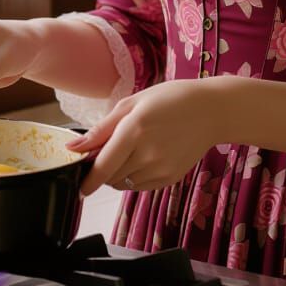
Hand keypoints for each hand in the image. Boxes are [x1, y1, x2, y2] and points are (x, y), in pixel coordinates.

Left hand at [67, 80, 219, 195]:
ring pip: (124, 183)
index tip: (80, 185)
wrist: (211, 111)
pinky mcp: (169, 178)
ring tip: (133, 149)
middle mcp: (147, 152)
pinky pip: (140, 186)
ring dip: (119, 173)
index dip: (87, 180)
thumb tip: (74, 148)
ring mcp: (160, 168)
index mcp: (134, 129)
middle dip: (104, 168)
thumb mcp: (133, 102)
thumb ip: (102, 128)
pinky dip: (135, 176)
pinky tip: (147, 156)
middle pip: (110, 177)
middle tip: (112, 149)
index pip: (102, 166)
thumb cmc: (171, 99)